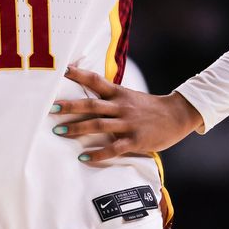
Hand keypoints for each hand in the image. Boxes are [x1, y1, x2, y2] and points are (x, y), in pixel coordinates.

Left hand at [52, 65, 203, 162]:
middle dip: (70, 107)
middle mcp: (121, 106)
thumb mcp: (130, 96)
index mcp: (119, 93)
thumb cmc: (150, 107)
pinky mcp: (135, 140)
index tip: (62, 70)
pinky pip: (113, 148)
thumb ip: (110, 95)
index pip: (96, 80)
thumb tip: (87, 92)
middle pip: (91, 105)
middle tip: (51, 108)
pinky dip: (97, 154)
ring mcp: (128, 124)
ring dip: (77, 129)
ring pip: (98, 125)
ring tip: (59, 131)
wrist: (177, 115)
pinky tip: (83, 157)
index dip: (79, 75)